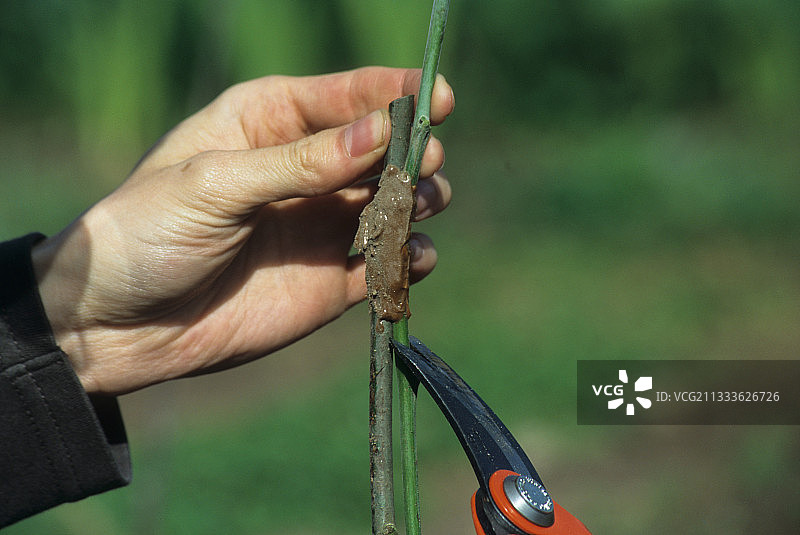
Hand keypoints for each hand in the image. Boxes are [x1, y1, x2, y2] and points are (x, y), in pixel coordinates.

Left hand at [32, 67, 453, 394]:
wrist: (117, 326)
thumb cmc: (147, 234)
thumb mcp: (216, 185)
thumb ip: (301, 162)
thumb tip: (382, 131)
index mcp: (270, 121)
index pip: (347, 96)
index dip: (397, 93)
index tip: (439, 98)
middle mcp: (306, 169)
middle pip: (383, 147)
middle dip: (412, 151)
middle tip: (420, 165)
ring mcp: (322, 225)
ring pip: (396, 201)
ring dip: (418, 200)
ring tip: (413, 207)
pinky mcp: (332, 280)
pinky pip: (387, 263)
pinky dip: (409, 258)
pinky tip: (411, 256)